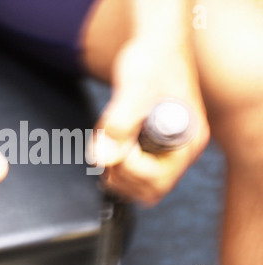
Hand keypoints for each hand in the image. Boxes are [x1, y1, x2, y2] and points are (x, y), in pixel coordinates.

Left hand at [88, 40, 209, 205]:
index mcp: (187, 140)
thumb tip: (103, 157)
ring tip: (107, 140)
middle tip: (107, 146)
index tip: (116, 140)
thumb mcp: (134, 87)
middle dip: (121, 173)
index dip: (129, 165)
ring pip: (138, 186)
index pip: (158, 179)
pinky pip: (131, 172)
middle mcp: (179, 151)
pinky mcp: (150, 147)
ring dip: (115, 170)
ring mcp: (165, 151)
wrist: (154, 47)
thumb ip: (119, 122)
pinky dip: (113, 163)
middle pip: (149, 190)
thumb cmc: (153, 60)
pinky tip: (108, 140)